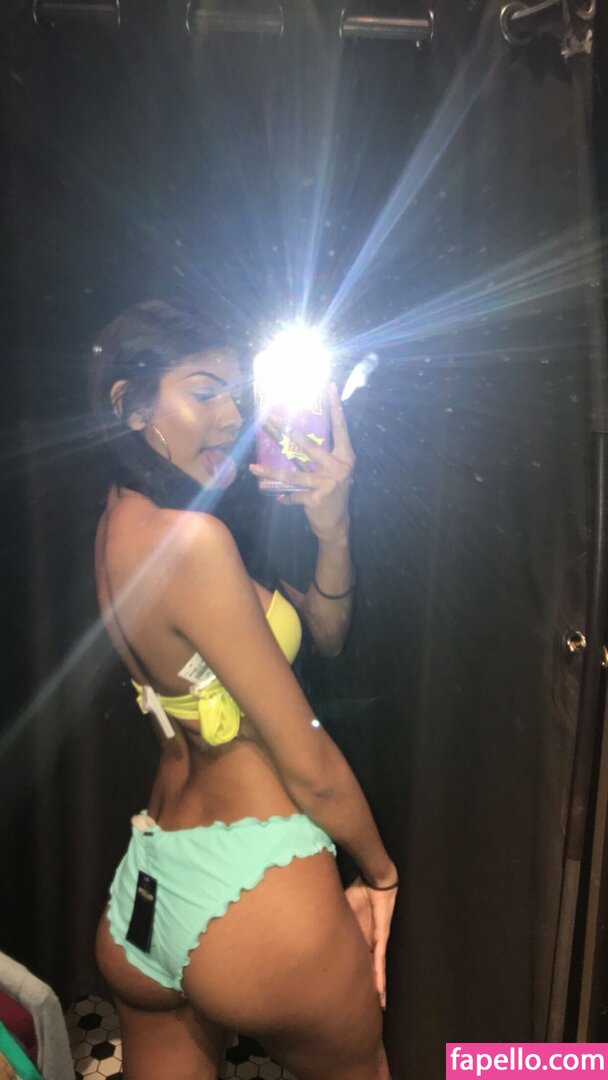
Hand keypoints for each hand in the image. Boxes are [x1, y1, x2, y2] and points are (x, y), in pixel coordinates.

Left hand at [249, 383, 354, 544]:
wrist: (336, 524)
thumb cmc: (331, 492)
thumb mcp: (332, 471)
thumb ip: (320, 456)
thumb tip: (294, 436)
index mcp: (345, 456)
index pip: (340, 428)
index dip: (335, 408)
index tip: (329, 387)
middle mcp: (339, 467)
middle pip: (308, 446)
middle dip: (285, 433)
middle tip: (268, 421)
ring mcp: (328, 483)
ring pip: (293, 475)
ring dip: (270, 473)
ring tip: (253, 468)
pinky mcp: (316, 499)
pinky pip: (292, 495)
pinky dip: (283, 497)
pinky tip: (275, 497)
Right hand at [344, 877, 397, 1009]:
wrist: (374, 881)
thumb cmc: (358, 893)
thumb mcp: (341, 910)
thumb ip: (331, 920)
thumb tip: (309, 923)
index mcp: (359, 938)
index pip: (357, 961)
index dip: (355, 977)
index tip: (351, 993)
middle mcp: (369, 943)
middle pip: (369, 970)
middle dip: (370, 989)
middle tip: (371, 1008)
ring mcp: (376, 941)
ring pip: (377, 970)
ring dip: (378, 987)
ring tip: (379, 1005)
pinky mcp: (382, 937)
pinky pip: (380, 959)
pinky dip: (379, 974)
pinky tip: (379, 988)